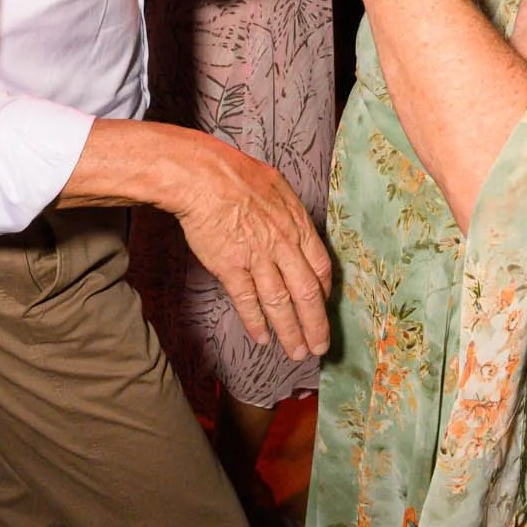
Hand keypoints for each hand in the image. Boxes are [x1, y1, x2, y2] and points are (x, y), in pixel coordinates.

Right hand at [172, 136, 331, 358]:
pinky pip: (248, 301)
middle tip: (319, 347)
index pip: (320, 267)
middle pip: (307, 294)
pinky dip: (256, 322)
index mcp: (297, 225)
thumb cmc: (236, 174)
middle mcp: (283, 245)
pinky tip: (263, 337)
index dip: (324, 292)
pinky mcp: (231, 267)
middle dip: (315, 324)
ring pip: (280, 304)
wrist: (202, 175)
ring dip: (290, 332)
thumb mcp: (277, 186)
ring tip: (296, 352)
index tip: (324, 306)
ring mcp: (258, 258)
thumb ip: (289, 211)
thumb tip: (295, 224)